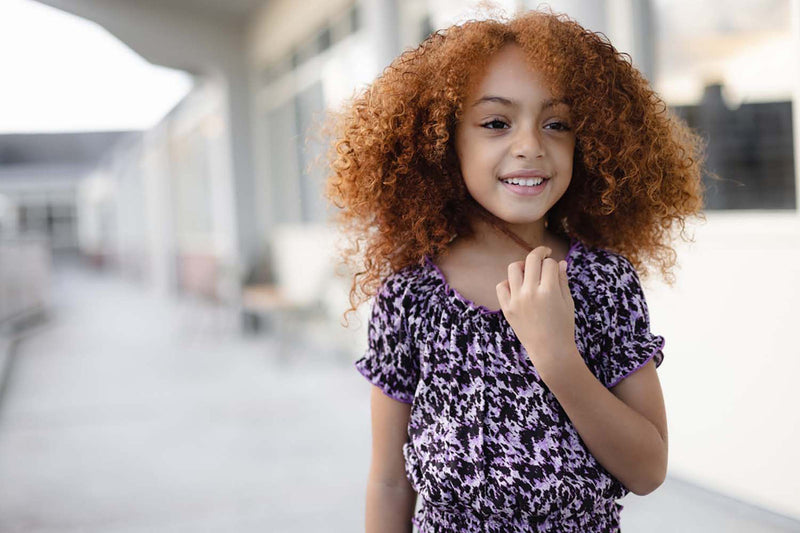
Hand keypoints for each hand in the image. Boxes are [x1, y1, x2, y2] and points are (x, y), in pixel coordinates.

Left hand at [496, 246, 577, 369]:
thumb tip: (560, 262)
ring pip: (513, 268)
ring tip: (529, 270)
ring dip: (522, 265)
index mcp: (548, 291)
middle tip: (544, 253)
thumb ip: (562, 280)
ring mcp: (516, 300)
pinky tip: (518, 286)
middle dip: (540, 253)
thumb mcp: (567, 302)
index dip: (554, 263)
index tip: (555, 267)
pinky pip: (501, 286)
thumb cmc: (563, 326)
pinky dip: (509, 283)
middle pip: (531, 260)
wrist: (550, 351)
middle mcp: (530, 292)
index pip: (549, 263)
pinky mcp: (507, 308)